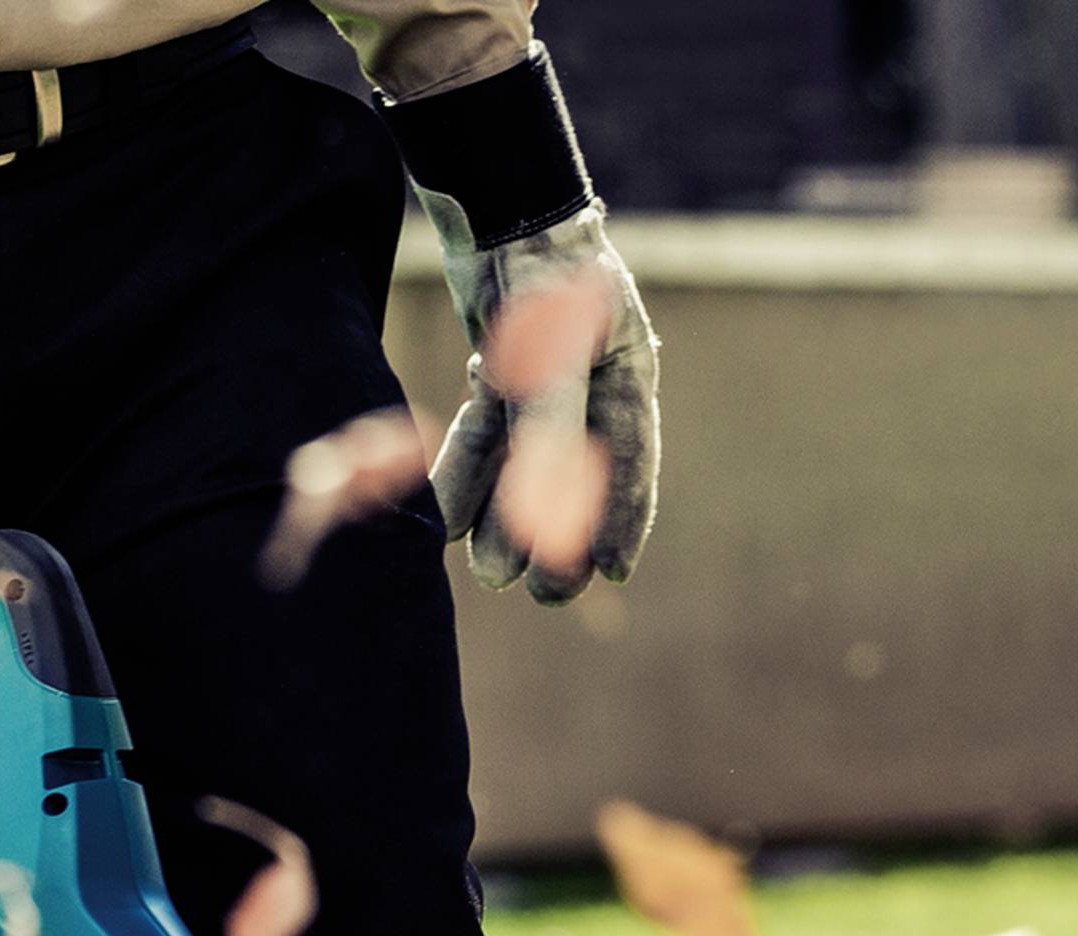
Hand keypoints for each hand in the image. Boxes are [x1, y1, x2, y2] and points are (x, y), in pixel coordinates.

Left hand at [428, 205, 659, 605]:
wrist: (489, 200)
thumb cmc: (538, 269)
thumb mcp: (549, 356)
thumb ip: (546, 432)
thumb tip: (543, 514)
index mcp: (627, 371)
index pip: (631, 459)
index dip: (624, 519)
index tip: (612, 573)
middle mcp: (591, 380)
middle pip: (577, 474)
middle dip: (557, 536)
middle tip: (544, 593)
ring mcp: (542, 378)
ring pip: (523, 463)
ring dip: (504, 516)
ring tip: (487, 573)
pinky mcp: (498, 371)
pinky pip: (484, 436)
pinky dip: (466, 474)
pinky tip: (446, 521)